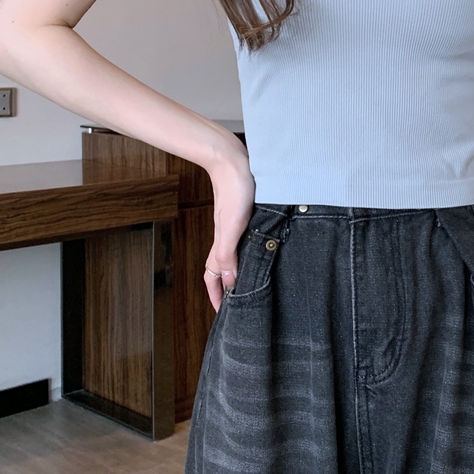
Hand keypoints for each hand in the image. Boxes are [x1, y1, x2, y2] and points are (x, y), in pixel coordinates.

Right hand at [202, 134, 254, 310]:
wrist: (232, 160)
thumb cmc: (235, 189)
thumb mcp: (233, 225)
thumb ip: (228, 253)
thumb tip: (228, 281)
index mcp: (222, 243)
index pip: (214, 276)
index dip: (217, 295)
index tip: (223, 314)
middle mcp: (227, 237)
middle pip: (221, 268)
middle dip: (226, 288)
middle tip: (239, 304)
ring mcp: (234, 226)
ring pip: (232, 254)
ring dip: (237, 270)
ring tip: (249, 283)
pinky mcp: (243, 214)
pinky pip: (242, 241)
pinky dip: (247, 252)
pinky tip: (259, 250)